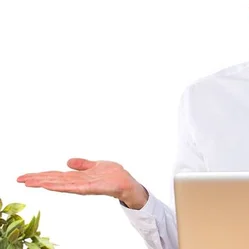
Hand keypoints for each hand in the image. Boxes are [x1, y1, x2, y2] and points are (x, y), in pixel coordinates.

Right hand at [16, 158, 148, 208]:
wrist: (127, 183)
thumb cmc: (113, 175)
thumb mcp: (96, 165)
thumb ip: (82, 164)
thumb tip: (68, 161)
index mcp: (78, 177)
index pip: (56, 176)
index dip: (41, 175)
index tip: (26, 176)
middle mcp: (77, 182)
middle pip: (54, 180)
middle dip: (37, 179)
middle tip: (20, 179)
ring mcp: (82, 186)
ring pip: (59, 184)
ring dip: (44, 183)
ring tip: (30, 182)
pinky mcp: (89, 188)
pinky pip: (72, 187)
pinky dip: (60, 186)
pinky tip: (50, 185)